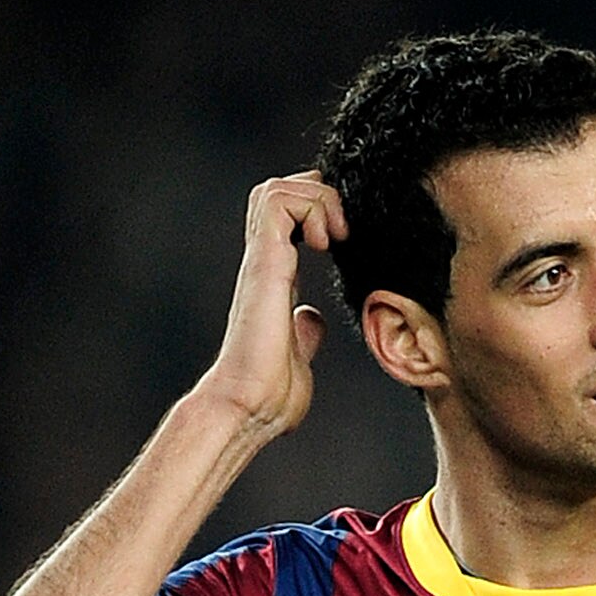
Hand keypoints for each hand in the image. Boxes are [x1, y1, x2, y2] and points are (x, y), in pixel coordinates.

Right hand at [199, 173, 344, 435]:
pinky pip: (278, 202)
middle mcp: (266, 262)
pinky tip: (324, 243)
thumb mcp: (299, 353)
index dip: (319, 210)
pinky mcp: (264, 264)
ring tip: (333, 236)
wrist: (249, 407)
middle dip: (319, 194)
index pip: (288, 216)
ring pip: (276, 187)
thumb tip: (312, 319)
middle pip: (278, 189)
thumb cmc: (270, 392)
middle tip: (343, 233)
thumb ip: (305, 332)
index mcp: (276, 278)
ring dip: (315, 198)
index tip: (346, 240)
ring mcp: (262, 261)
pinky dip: (309, 207)